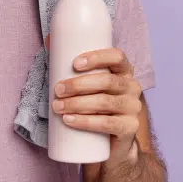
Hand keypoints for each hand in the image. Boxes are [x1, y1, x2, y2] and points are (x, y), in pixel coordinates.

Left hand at [46, 34, 142, 161]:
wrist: (110, 141)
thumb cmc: (94, 104)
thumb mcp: (86, 83)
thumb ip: (70, 63)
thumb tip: (49, 40)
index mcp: (123, 71)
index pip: (117, 56)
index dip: (97, 57)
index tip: (74, 64)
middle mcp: (132, 87)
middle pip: (107, 81)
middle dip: (78, 84)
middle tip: (57, 90)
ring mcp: (133, 108)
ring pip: (105, 102)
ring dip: (77, 103)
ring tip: (57, 106)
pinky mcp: (129, 128)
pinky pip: (108, 124)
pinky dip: (86, 122)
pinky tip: (70, 120)